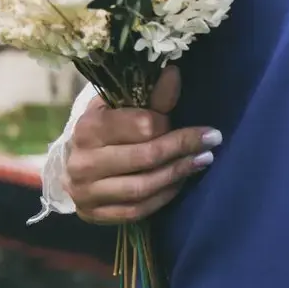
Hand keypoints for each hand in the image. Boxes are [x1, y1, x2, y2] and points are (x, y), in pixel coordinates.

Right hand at [64, 65, 221, 224]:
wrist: (75, 160)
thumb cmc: (105, 126)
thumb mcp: (121, 105)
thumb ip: (150, 95)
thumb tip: (173, 72)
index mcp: (89, 126)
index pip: (142, 126)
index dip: (168, 124)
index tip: (190, 122)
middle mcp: (83, 161)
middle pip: (146, 158)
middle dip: (183, 148)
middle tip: (213, 140)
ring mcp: (85, 192)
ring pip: (142, 188)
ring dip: (178, 173)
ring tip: (203, 160)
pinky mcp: (93, 214)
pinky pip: (137, 210)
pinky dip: (163, 197)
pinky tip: (180, 183)